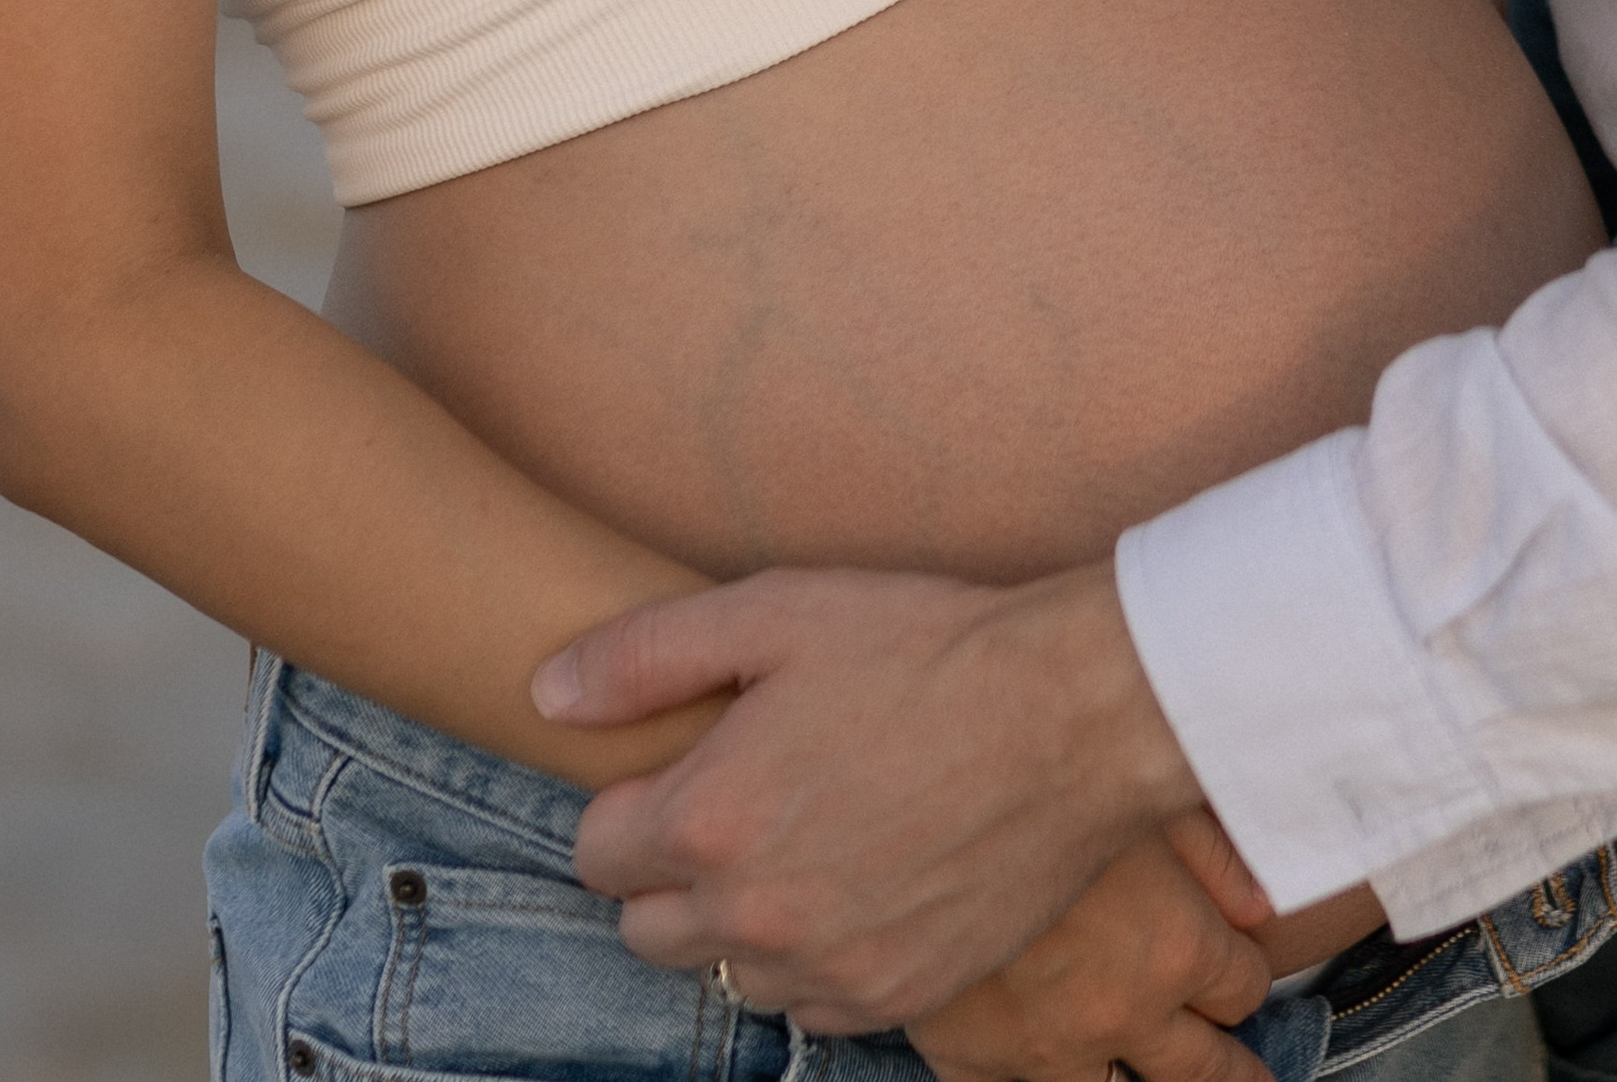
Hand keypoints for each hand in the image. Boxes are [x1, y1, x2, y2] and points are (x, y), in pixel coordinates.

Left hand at [533, 561, 1202, 1026]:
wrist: (1070, 716)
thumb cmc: (923, 647)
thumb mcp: (775, 611)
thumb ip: (644, 653)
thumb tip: (546, 692)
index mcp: (709, 820)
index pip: (594, 851)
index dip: (631, 802)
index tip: (683, 766)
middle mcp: (754, 916)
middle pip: (644, 930)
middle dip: (672, 870)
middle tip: (743, 801)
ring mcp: (827, 968)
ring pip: (728, 974)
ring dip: (744, 920)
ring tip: (810, 836)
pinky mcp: (898, 997)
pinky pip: (813, 1006)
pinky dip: (819, 956)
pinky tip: (862, 881)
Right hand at [908, 817, 1275, 1081]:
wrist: (912, 802)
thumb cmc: (1030, 770)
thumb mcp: (1143, 784)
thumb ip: (1212, 850)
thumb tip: (1258, 900)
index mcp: (1174, 946)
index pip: (1242, 986)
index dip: (1242, 970)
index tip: (1236, 959)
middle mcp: (1120, 1011)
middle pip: (1203, 1070)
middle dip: (1232, 1069)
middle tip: (1247, 1076)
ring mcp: (1045, 1046)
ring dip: (1137, 1081)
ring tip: (1154, 1074)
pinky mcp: (970, 1058)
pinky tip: (1037, 1065)